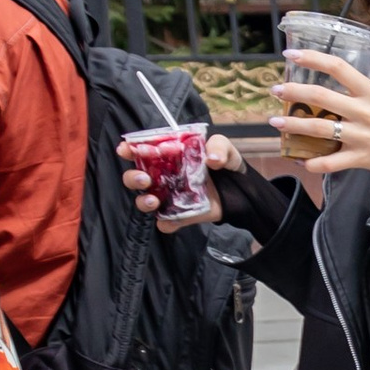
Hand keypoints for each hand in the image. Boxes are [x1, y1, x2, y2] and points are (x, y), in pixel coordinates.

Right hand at [120, 132, 244, 225]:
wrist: (243, 190)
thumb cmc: (226, 164)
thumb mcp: (224, 148)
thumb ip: (219, 147)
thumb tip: (212, 159)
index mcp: (168, 156)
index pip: (141, 151)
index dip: (129, 150)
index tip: (125, 150)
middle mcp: (163, 176)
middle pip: (135, 178)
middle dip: (132, 178)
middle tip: (144, 178)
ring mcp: (169, 196)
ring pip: (144, 201)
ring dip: (143, 201)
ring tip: (154, 200)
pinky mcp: (180, 215)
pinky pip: (166, 222)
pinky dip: (166, 222)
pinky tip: (171, 220)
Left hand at [273, 49, 369, 185]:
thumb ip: (361, 90)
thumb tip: (334, 81)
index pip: (338, 68)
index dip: (313, 58)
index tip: (291, 54)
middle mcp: (364, 112)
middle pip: (321, 97)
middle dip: (293, 92)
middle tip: (276, 91)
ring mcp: (360, 136)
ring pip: (319, 129)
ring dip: (293, 125)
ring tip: (276, 122)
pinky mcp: (358, 158)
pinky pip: (330, 163)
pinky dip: (312, 162)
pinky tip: (300, 159)